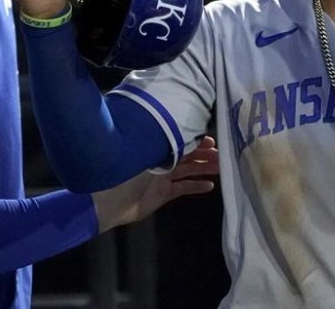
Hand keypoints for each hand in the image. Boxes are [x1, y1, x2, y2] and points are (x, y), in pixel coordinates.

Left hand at [93, 136, 218, 231]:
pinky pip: (183, 187)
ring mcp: (163, 177)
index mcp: (156, 148)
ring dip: (204, 169)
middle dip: (205, 155)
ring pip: (188, 170)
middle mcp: (161, 160)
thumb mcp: (145, 156)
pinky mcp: (163, 193)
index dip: (197, 141)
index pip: (181, 141)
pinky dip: (196, 186)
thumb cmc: (125, 173)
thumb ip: (163, 146)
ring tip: (222, 168)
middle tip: (223, 156)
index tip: (213, 141)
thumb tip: (182, 132)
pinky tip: (210, 186)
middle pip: (188, 156)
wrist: (110, 201)